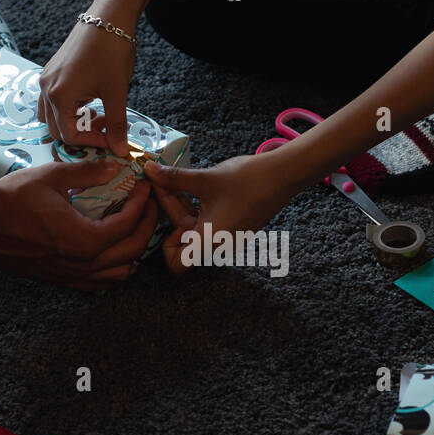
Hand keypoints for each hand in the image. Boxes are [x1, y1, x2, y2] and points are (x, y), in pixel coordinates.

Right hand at [0, 159, 158, 289]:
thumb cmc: (13, 198)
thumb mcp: (53, 177)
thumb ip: (88, 173)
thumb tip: (115, 166)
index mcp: (85, 240)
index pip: (129, 224)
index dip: (142, 204)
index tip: (145, 187)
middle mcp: (83, 264)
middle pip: (132, 251)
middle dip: (147, 225)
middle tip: (149, 205)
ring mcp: (71, 276)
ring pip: (119, 274)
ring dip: (134, 252)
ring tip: (135, 228)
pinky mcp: (60, 280)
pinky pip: (98, 283)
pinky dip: (113, 269)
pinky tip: (112, 252)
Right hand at [37, 3, 137, 157]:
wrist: (108, 16)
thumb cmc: (112, 51)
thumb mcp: (117, 92)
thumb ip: (116, 125)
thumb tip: (121, 151)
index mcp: (59, 95)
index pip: (69, 135)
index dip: (92, 142)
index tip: (113, 139)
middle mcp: (46, 88)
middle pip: (56, 128)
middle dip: (82, 134)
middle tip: (106, 128)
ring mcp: (46, 78)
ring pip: (52, 115)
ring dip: (73, 122)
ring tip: (98, 115)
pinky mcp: (52, 71)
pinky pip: (53, 100)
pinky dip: (69, 108)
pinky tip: (90, 101)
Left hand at [145, 154, 294, 275]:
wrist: (284, 175)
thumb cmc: (248, 180)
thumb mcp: (206, 179)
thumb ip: (174, 178)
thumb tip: (148, 169)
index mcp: (210, 241)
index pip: (176, 265)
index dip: (165, 246)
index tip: (164, 216)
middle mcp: (218, 245)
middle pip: (182, 239)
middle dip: (168, 211)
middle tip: (158, 181)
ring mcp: (226, 236)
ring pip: (193, 227)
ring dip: (180, 204)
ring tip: (172, 178)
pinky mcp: (233, 225)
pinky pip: (206, 221)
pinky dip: (195, 204)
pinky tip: (191, 182)